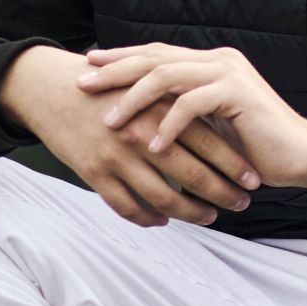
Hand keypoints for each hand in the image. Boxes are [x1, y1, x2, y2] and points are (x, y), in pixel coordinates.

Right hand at [0, 44, 260, 227]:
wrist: (52, 88)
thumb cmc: (106, 86)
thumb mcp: (145, 86)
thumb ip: (178, 104)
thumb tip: (221, 124)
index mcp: (159, 109)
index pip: (208, 142)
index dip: (234, 165)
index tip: (255, 180)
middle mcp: (141, 135)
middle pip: (192, 174)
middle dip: (223, 193)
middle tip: (242, 203)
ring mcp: (117, 157)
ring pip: (163, 197)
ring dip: (191, 212)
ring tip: (210, 216)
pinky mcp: (93, 173)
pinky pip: (127, 207)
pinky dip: (148, 217)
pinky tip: (163, 219)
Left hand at [79, 42, 306, 201]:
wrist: (300, 155)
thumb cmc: (254, 147)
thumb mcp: (209, 125)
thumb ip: (182, 110)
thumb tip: (138, 112)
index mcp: (210, 63)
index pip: (156, 54)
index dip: (120, 58)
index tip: (87, 67)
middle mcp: (218, 60)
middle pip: (155, 58)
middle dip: (115, 71)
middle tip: (83, 84)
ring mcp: (229, 73)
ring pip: (168, 76)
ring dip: (135, 100)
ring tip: (111, 121)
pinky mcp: (239, 93)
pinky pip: (192, 105)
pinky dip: (170, 126)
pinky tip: (155, 147)